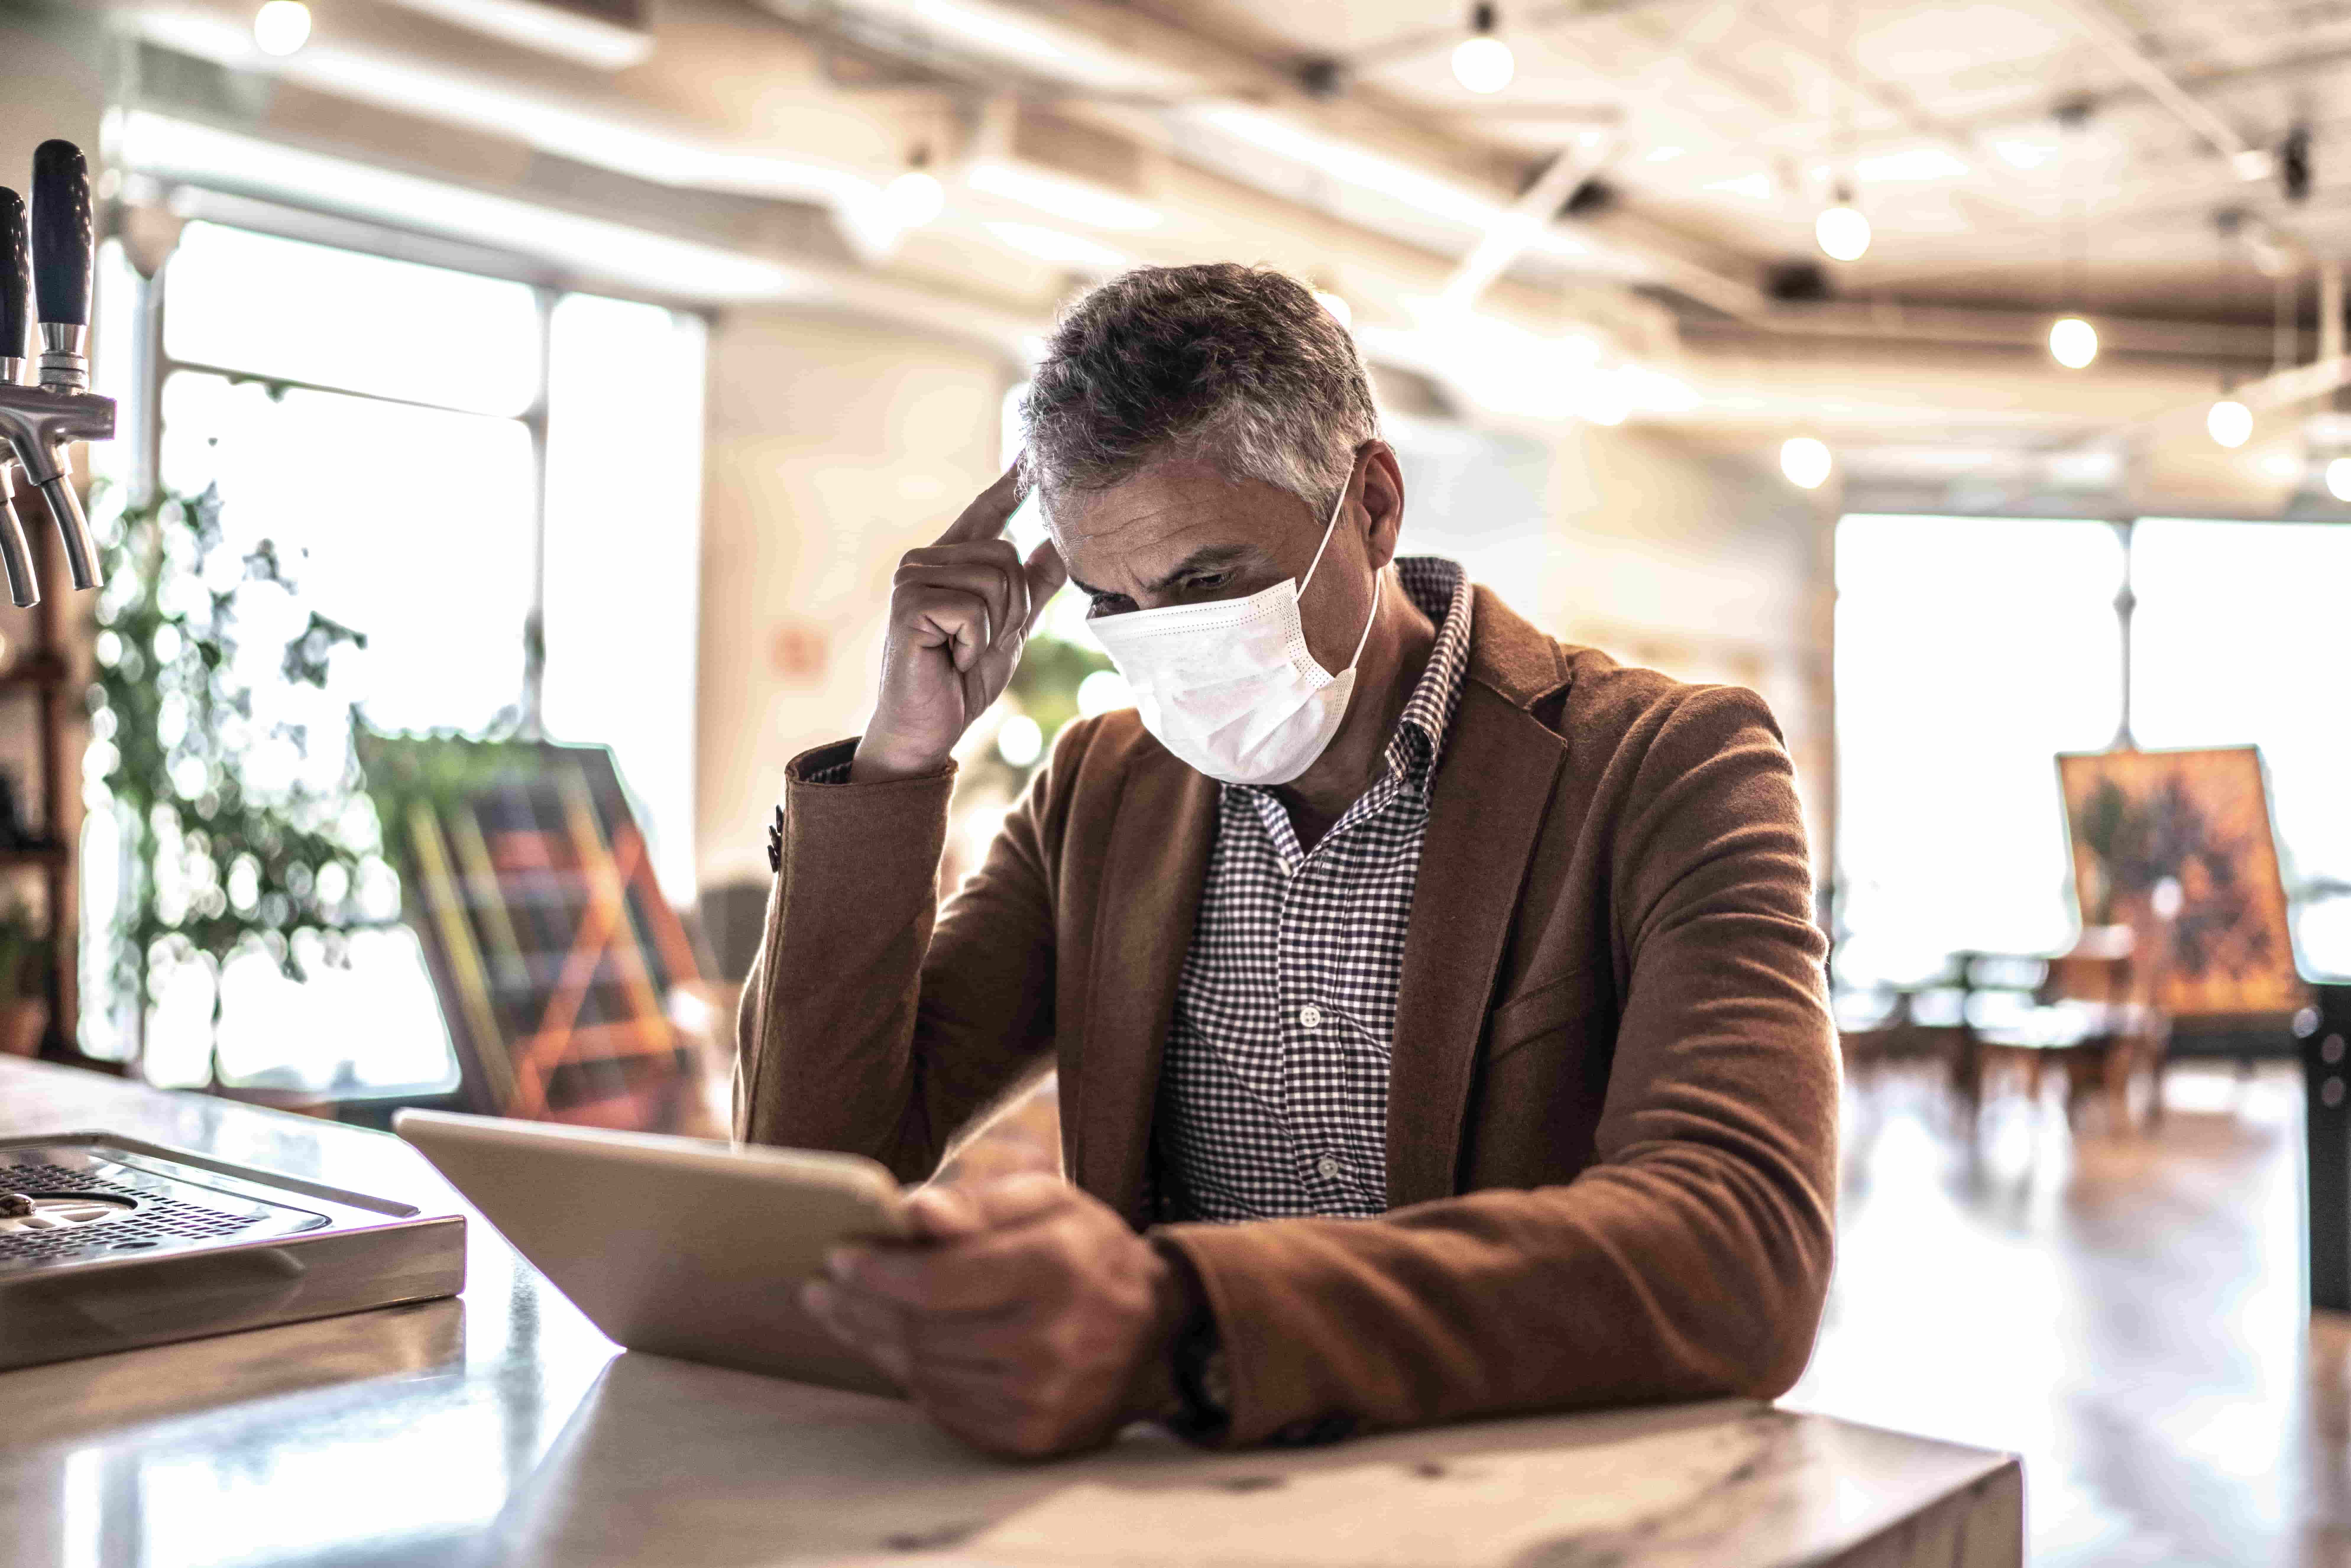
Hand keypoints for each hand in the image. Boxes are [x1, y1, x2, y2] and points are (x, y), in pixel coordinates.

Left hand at [801, 1174, 1188, 1457]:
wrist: (1155, 1335)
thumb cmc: (1088, 1254)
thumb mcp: (1049, 1202)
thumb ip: (980, 1202)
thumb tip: (912, 1209)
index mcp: (1053, 1270)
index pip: (937, 1282)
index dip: (876, 1270)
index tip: (838, 1252)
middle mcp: (1048, 1342)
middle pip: (920, 1331)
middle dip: (858, 1305)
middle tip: (821, 1284)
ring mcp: (1039, 1399)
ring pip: (923, 1373)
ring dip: (871, 1342)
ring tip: (842, 1312)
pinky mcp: (1030, 1437)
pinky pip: (945, 1409)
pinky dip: (909, 1377)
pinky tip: (890, 1348)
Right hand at [852, 462, 1066, 782]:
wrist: (926, 729)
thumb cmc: (961, 682)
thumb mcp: (1010, 629)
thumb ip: (1032, 588)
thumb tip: (1058, 544)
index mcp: (947, 564)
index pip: (983, 515)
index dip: (1007, 486)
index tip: (1030, 455)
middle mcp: (924, 561)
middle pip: (1006, 555)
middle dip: (1012, 608)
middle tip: (981, 643)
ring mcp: (911, 579)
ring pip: (995, 578)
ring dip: (995, 628)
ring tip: (964, 651)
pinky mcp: (909, 603)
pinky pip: (975, 608)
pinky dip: (975, 643)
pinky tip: (951, 659)